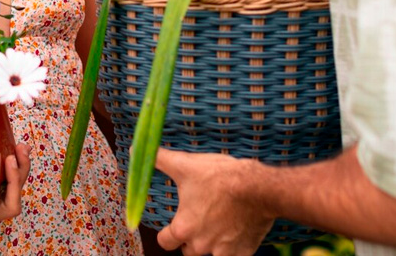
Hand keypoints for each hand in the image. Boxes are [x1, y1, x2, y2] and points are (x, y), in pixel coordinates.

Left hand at [155, 149, 273, 255]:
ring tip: (218, 225)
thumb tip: (137, 149)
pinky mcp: (242, 253)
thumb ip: (160, 159)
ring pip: (209, 255)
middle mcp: (200, 245)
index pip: (165, 241)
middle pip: (188, 251)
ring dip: (211, 244)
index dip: (168, 233)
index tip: (175, 224)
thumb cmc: (221, 177)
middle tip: (201, 221)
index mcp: (183, 228)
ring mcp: (222, 252)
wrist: (258, 187)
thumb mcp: (186, 165)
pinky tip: (236, 232)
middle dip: (191, 239)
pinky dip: (233, 248)